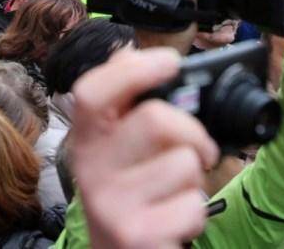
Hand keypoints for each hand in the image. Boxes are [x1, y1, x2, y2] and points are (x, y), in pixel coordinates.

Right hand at [71, 48, 219, 248]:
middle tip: (198, 149)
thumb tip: (126, 53)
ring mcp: (111, 204)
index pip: (92, 92)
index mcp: (85, 141)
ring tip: (176, 190)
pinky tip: (174, 217)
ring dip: (195, 178)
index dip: (133, 70)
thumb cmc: (126, 197)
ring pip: (183, 162)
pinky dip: (196, 211)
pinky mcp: (138, 234)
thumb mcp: (113, 150)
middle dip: (192, 132)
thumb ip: (120, 103)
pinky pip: (193, 204)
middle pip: (154, 119)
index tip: (170, 62)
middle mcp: (90, 170)